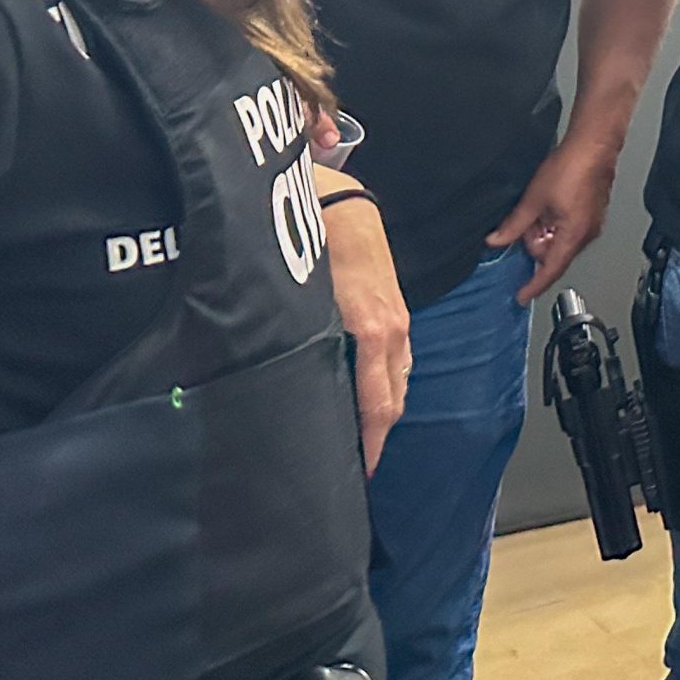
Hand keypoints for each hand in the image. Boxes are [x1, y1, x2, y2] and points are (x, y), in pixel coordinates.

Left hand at [320, 184, 411, 474]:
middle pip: (395, 400)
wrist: (345, 207)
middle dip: (379, 436)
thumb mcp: (305, 305)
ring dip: (386, 410)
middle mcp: (393, 333)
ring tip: (363, 437)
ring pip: (400, 381)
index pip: (379, 406)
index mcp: (372, 335)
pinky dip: (390, 384)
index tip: (362, 473)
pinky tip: (372, 393)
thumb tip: (279, 390)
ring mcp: (400, 322)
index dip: (372, 444)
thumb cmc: (318, 249)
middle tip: (358, 465)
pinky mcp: (398, 311)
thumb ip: (300, 347)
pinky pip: (400, 360)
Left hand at [487, 138, 620, 303]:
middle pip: (553, 255)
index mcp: (572, 236)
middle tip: (525, 224)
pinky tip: (549, 205)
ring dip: (545, 232)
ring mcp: (591, 224)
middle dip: (536, 245)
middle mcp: (586, 235)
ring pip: (560, 241)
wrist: (593, 145)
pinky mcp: (593, 214)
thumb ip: (514, 225)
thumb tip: (497, 240)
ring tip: (539, 208)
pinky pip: (569, 230)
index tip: (521, 296)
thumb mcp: (534, 199)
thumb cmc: (571, 167)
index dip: (533, 285)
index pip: (550, 270)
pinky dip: (555, 224)